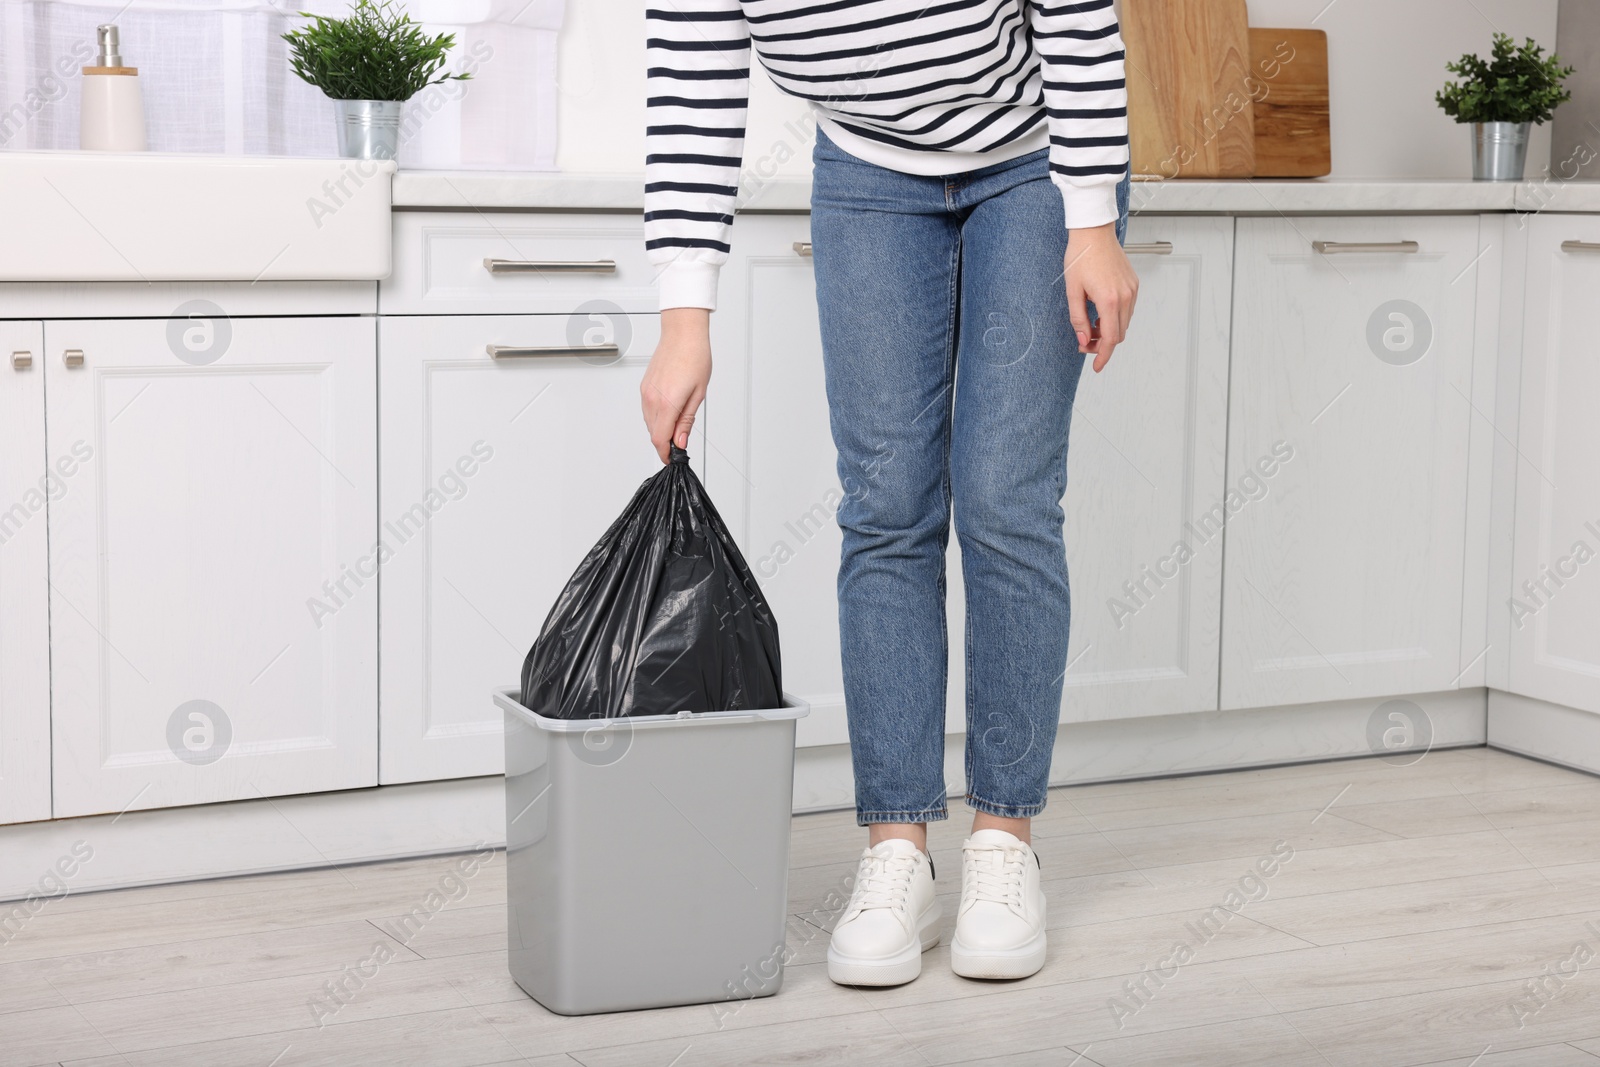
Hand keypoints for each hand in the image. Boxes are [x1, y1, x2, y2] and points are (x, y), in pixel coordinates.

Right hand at [640, 307, 711, 462]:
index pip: (660, 439)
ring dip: (660, 429)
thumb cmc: (694, 357)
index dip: (666, 453)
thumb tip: (680, 441)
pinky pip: (647, 410)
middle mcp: (652, 399)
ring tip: (677, 426)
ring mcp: (645, 392)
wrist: (683, 334)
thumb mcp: (698, 394)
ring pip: (649, 422)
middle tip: (679, 444)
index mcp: (667, 403)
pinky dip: (656, 417)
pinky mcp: (644, 386)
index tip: (672, 458)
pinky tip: (669, 412)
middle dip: (664, 442)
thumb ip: (686, 421)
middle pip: (653, 433)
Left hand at [1064, 223, 1138, 372]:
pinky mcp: (1133, 284)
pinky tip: (1100, 314)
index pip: (1110, 339)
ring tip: (1090, 326)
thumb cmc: (1080, 256)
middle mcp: (1125, 296)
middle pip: (1119, 334)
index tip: (1097, 367)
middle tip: (1085, 343)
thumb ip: (1078, 319)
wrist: (1093, 232)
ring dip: (1109, 331)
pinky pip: (1127, 310)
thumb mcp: (1073, 291)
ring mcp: (1132, 290)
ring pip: (1124, 323)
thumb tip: (1083, 340)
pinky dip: (1115, 318)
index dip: (1103, 356)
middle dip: (1103, 344)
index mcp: (1109, 300)